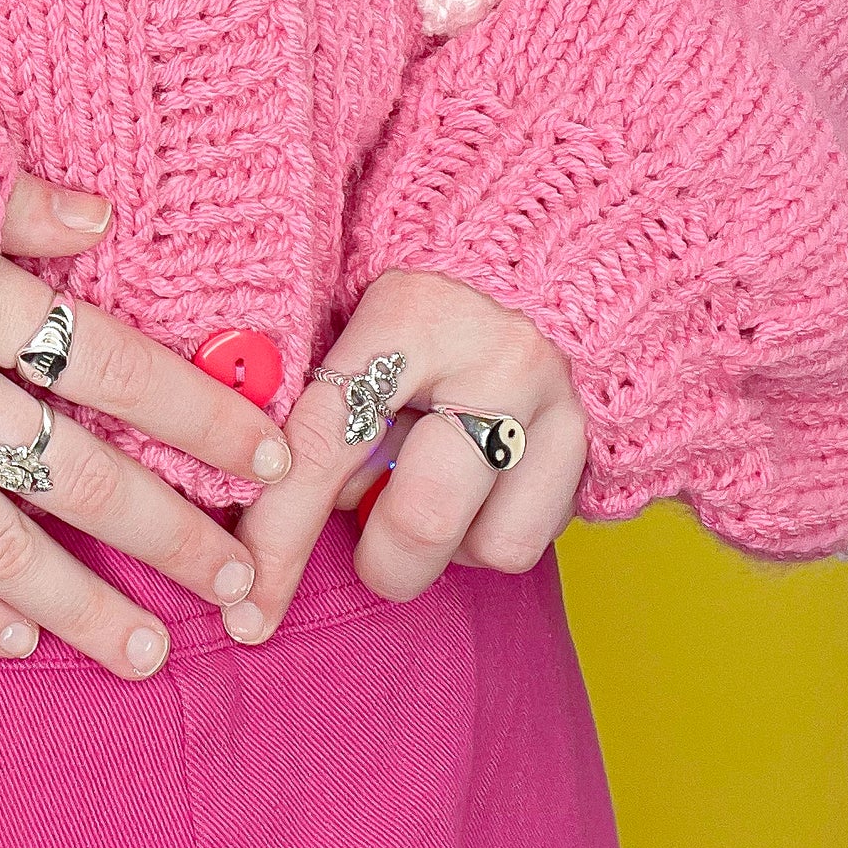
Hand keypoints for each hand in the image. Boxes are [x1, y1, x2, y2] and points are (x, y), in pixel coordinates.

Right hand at [0, 174, 290, 677]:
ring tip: (150, 653)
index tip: (272, 455)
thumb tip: (99, 217)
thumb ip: (4, 198)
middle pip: (83, 476)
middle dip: (171, 534)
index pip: (118, 370)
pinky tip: (15, 641)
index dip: (202, 416)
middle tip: (238, 583)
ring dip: (87, 608)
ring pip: (9, 549)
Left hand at [238, 270, 586, 640]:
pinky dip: (495, 529)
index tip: (246, 609)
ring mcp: (562, 402)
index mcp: (413, 313)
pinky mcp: (601, 438)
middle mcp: (496, 360)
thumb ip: (318, 391)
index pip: (324, 443)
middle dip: (381, 560)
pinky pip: (541, 536)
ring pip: (494, 546)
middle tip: (365, 542)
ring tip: (435, 487)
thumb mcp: (356, 305)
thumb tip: (268, 500)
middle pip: (424, 517)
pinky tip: (482, 480)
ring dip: (449, 545)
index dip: (279, 537)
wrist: (550, 238)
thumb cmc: (424, 279)